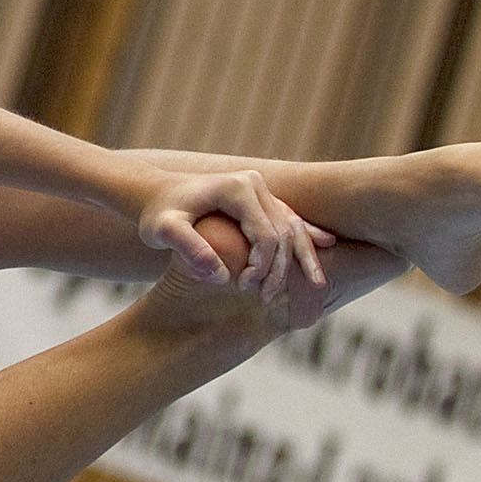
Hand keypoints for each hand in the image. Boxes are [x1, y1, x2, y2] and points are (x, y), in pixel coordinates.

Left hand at [137, 169, 325, 298]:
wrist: (153, 195)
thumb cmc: (156, 214)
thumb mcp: (163, 231)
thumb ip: (187, 249)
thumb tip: (220, 276)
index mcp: (237, 188)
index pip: (266, 233)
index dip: (261, 264)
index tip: (244, 286)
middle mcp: (254, 184)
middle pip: (283, 231)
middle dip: (279, 268)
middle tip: (264, 297)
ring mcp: (260, 190)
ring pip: (292, 226)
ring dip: (302, 257)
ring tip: (313, 286)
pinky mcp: (260, 199)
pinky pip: (289, 220)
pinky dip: (305, 237)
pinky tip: (326, 245)